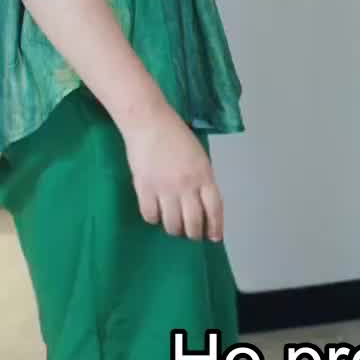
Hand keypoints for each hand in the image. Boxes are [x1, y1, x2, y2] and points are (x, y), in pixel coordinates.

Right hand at [121, 105, 224, 242]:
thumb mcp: (199, 157)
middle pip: (193, 221)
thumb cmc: (176, 136)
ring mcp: (164, 188)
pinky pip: (150, 215)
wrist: (149, 122)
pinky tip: (156, 214)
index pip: (214, 208)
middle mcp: (186, 184)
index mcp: (204, 175)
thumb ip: (202, 180)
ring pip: (172, 223)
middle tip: (191, 235)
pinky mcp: (144, 188)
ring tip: (174, 227)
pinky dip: (154, 219)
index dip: (216, 226)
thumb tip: (203, 205)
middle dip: (194, 234)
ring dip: (174, 230)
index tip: (214, 238)